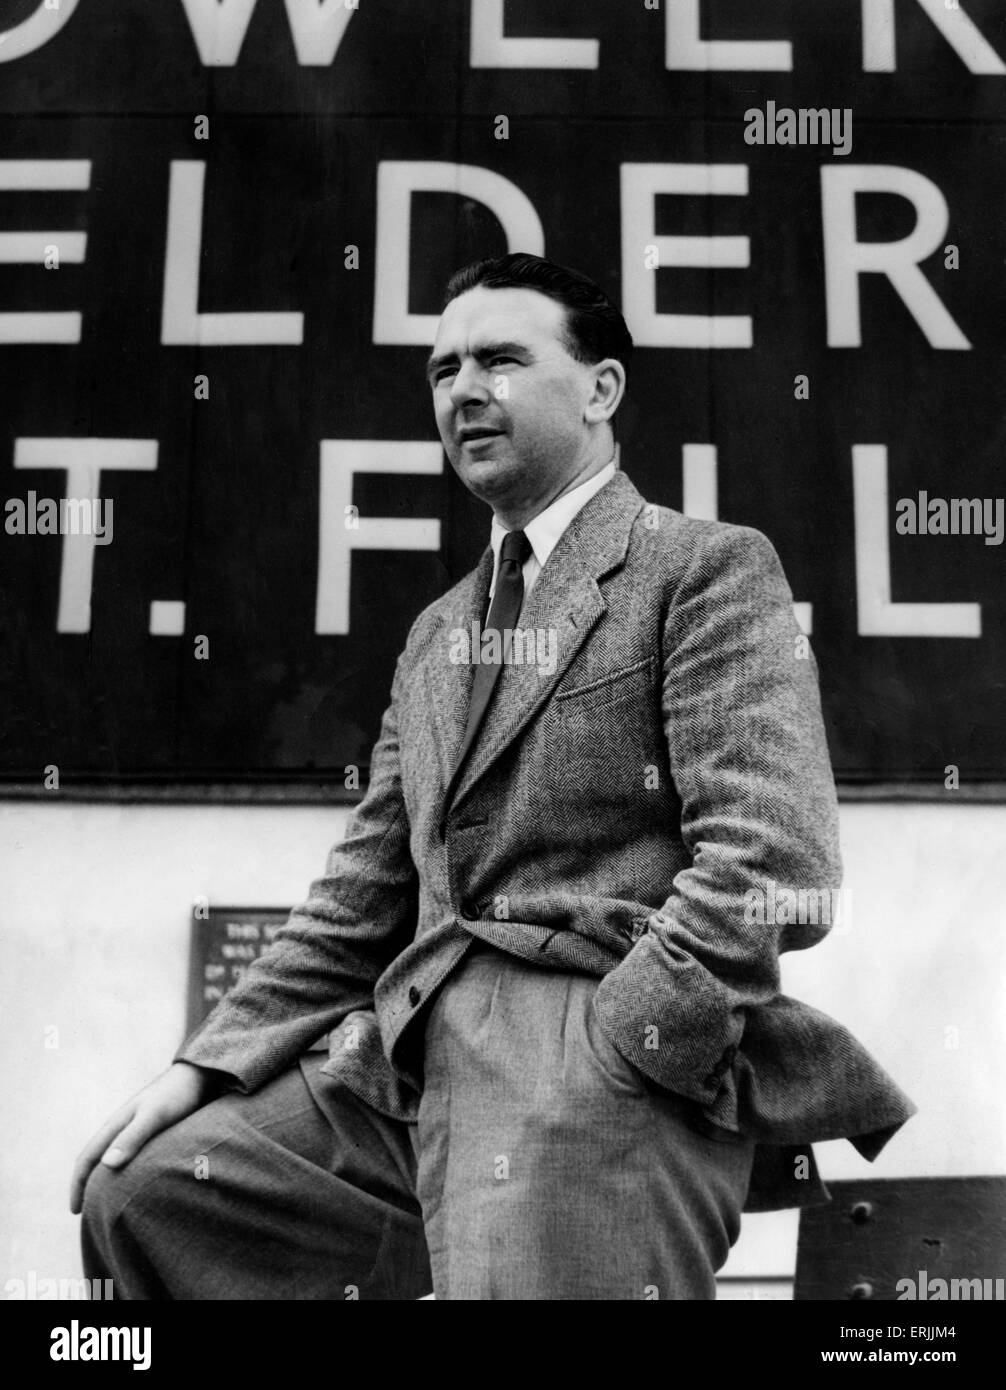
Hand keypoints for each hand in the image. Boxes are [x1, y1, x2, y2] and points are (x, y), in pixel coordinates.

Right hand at [69, 1061, 221, 1213]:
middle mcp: (121, 1127)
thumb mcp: (154, 1116)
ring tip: (106, 1204)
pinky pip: (128, 1156)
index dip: (77, 1185)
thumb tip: (106, 1165)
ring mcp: (135, 1128)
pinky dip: (122, 1173)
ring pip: (110, 1158)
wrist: (198, 1075)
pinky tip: (133, 1184)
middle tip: (86, 1214)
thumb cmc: (177, 1095)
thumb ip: (133, 1137)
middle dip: (86, 1186)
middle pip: (94, 1160)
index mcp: (115, 1125)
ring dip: (104, 1180)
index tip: (74, 1211)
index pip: (86, 1158)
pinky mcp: (151, 1131)